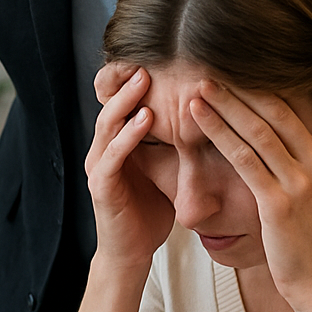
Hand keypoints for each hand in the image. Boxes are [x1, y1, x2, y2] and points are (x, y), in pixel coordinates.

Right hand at [85, 64, 176, 271]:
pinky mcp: (102, 187)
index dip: (136, 80)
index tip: (162, 57)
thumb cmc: (151, 213)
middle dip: (128, 81)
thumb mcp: (167, 172)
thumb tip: (212, 118)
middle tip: (149, 57)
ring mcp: (99, 167)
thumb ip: (175, 146)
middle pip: (113, 106)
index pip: (125, 104)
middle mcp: (104, 150)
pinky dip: (128, 135)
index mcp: (118, 145)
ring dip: (126, 101)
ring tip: (144, 79)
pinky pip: (112, 155)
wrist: (132, 254)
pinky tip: (145, 119)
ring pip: (108, 124)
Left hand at [188, 80, 311, 310]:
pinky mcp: (278, 203)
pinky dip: (218, 132)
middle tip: (214, 66)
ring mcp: (300, 183)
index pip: (305, 108)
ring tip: (200, 84)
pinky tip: (196, 117)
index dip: (276, 84)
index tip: (247, 63)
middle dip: (243, 87)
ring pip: (257, 130)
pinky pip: (243, 159)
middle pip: (277, 111)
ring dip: (225, 104)